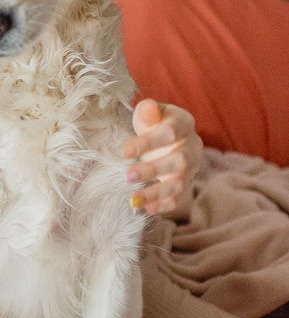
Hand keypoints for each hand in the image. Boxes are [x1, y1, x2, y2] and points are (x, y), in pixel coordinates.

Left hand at [121, 99, 201, 215]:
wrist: (165, 137)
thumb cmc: (154, 123)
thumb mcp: (149, 113)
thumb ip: (147, 111)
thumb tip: (146, 108)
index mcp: (184, 123)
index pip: (170, 132)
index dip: (148, 142)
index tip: (123, 151)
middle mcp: (193, 146)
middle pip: (179, 161)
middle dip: (152, 170)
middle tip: (127, 176)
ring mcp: (191, 168)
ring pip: (179, 184)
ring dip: (156, 193)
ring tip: (133, 199)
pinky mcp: (185, 185)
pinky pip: (177, 199)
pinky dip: (160, 206)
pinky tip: (141, 209)